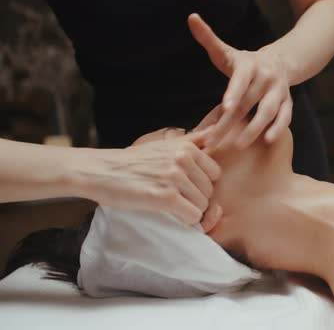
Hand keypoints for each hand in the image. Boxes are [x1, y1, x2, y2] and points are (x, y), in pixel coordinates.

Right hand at [75, 129, 221, 229]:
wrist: (100, 171)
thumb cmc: (133, 161)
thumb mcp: (165, 144)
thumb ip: (193, 140)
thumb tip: (216, 130)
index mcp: (186, 147)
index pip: (215, 173)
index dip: (200, 183)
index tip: (183, 185)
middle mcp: (183, 159)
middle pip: (209, 190)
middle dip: (195, 198)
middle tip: (173, 197)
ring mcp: (175, 177)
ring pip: (202, 205)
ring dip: (189, 210)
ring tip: (168, 204)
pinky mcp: (166, 197)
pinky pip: (193, 216)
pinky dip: (185, 220)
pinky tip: (169, 213)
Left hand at [188, 13, 292, 149]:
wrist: (278, 62)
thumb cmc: (244, 63)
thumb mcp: (227, 51)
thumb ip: (209, 38)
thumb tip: (192, 18)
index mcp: (249, 65)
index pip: (241, 80)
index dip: (233, 93)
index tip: (225, 107)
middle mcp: (266, 77)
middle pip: (248, 102)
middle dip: (229, 123)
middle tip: (213, 141)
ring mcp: (279, 91)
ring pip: (268, 111)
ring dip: (254, 129)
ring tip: (238, 145)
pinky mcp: (288, 102)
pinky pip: (285, 117)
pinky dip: (278, 128)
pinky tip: (267, 140)